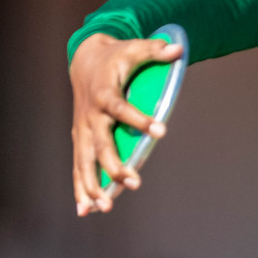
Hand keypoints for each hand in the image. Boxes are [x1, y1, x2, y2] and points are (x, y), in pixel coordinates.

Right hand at [69, 32, 182, 215]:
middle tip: (134, 182)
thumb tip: (178, 48)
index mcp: (104, 93)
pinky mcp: (81, 138)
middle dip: (114, 165)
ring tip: (106, 207)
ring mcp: (83, 129)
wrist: (85, 59)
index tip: (160, 131)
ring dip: (94, 185)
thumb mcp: (135, 48)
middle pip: (100, 144)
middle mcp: (91, 115)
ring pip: (85, 162)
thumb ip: (156, 49)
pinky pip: (78, 166)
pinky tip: (85, 210)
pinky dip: (80, 188)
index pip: (121, 108)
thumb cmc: (115, 56)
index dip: (139, 119)